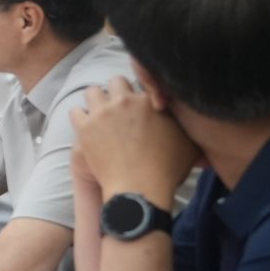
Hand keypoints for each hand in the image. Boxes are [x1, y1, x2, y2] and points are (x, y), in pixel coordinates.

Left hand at [71, 76, 198, 207]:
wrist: (139, 189)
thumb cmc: (166, 171)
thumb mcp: (189, 145)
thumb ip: (189, 127)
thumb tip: (194, 123)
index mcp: (151, 101)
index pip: (143, 83)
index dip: (140, 95)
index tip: (139, 105)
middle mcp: (125, 101)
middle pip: (116, 81)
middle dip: (117, 92)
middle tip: (119, 108)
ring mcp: (103, 113)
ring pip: (93, 91)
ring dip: (96, 101)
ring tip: (100, 114)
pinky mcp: (85, 127)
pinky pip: (75, 111)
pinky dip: (80, 117)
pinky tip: (86, 127)